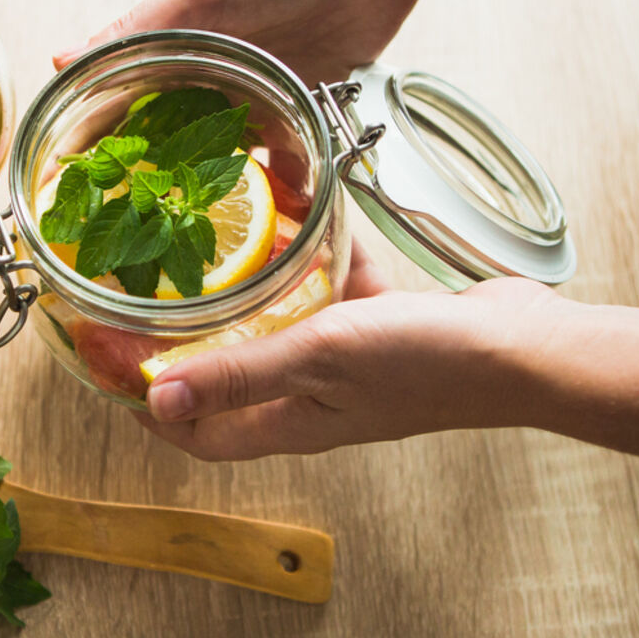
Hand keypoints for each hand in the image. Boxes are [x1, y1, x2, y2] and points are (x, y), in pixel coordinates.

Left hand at [132, 250, 563, 459]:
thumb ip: (239, 374)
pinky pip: (336, 284)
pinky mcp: (386, 321)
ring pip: (284, 321)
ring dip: (254, 285)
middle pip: (234, 372)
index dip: (155, 413)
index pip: (203, 433)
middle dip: (192, 339)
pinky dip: (318, 250)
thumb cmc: (426, 364)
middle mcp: (316, 395)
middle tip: (154, 292)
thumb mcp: (318, 360)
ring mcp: (353, 359)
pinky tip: (305, 204)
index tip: (112, 371)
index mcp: (293, 420)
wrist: (526, 348)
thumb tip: (155, 400)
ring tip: (217, 236)